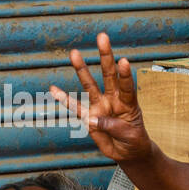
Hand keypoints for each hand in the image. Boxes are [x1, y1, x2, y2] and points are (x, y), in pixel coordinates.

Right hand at [49, 33, 152, 164]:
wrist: (128, 153)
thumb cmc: (134, 141)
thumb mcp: (130, 136)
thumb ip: (112, 126)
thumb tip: (93, 118)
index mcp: (128, 102)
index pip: (127, 86)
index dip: (125, 74)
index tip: (123, 60)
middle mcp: (114, 99)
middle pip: (109, 75)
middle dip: (105, 56)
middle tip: (102, 36)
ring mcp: (100, 106)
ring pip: (89, 85)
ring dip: (82, 69)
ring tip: (74, 53)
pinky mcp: (89, 118)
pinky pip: (75, 108)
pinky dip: (64, 99)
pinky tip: (54, 89)